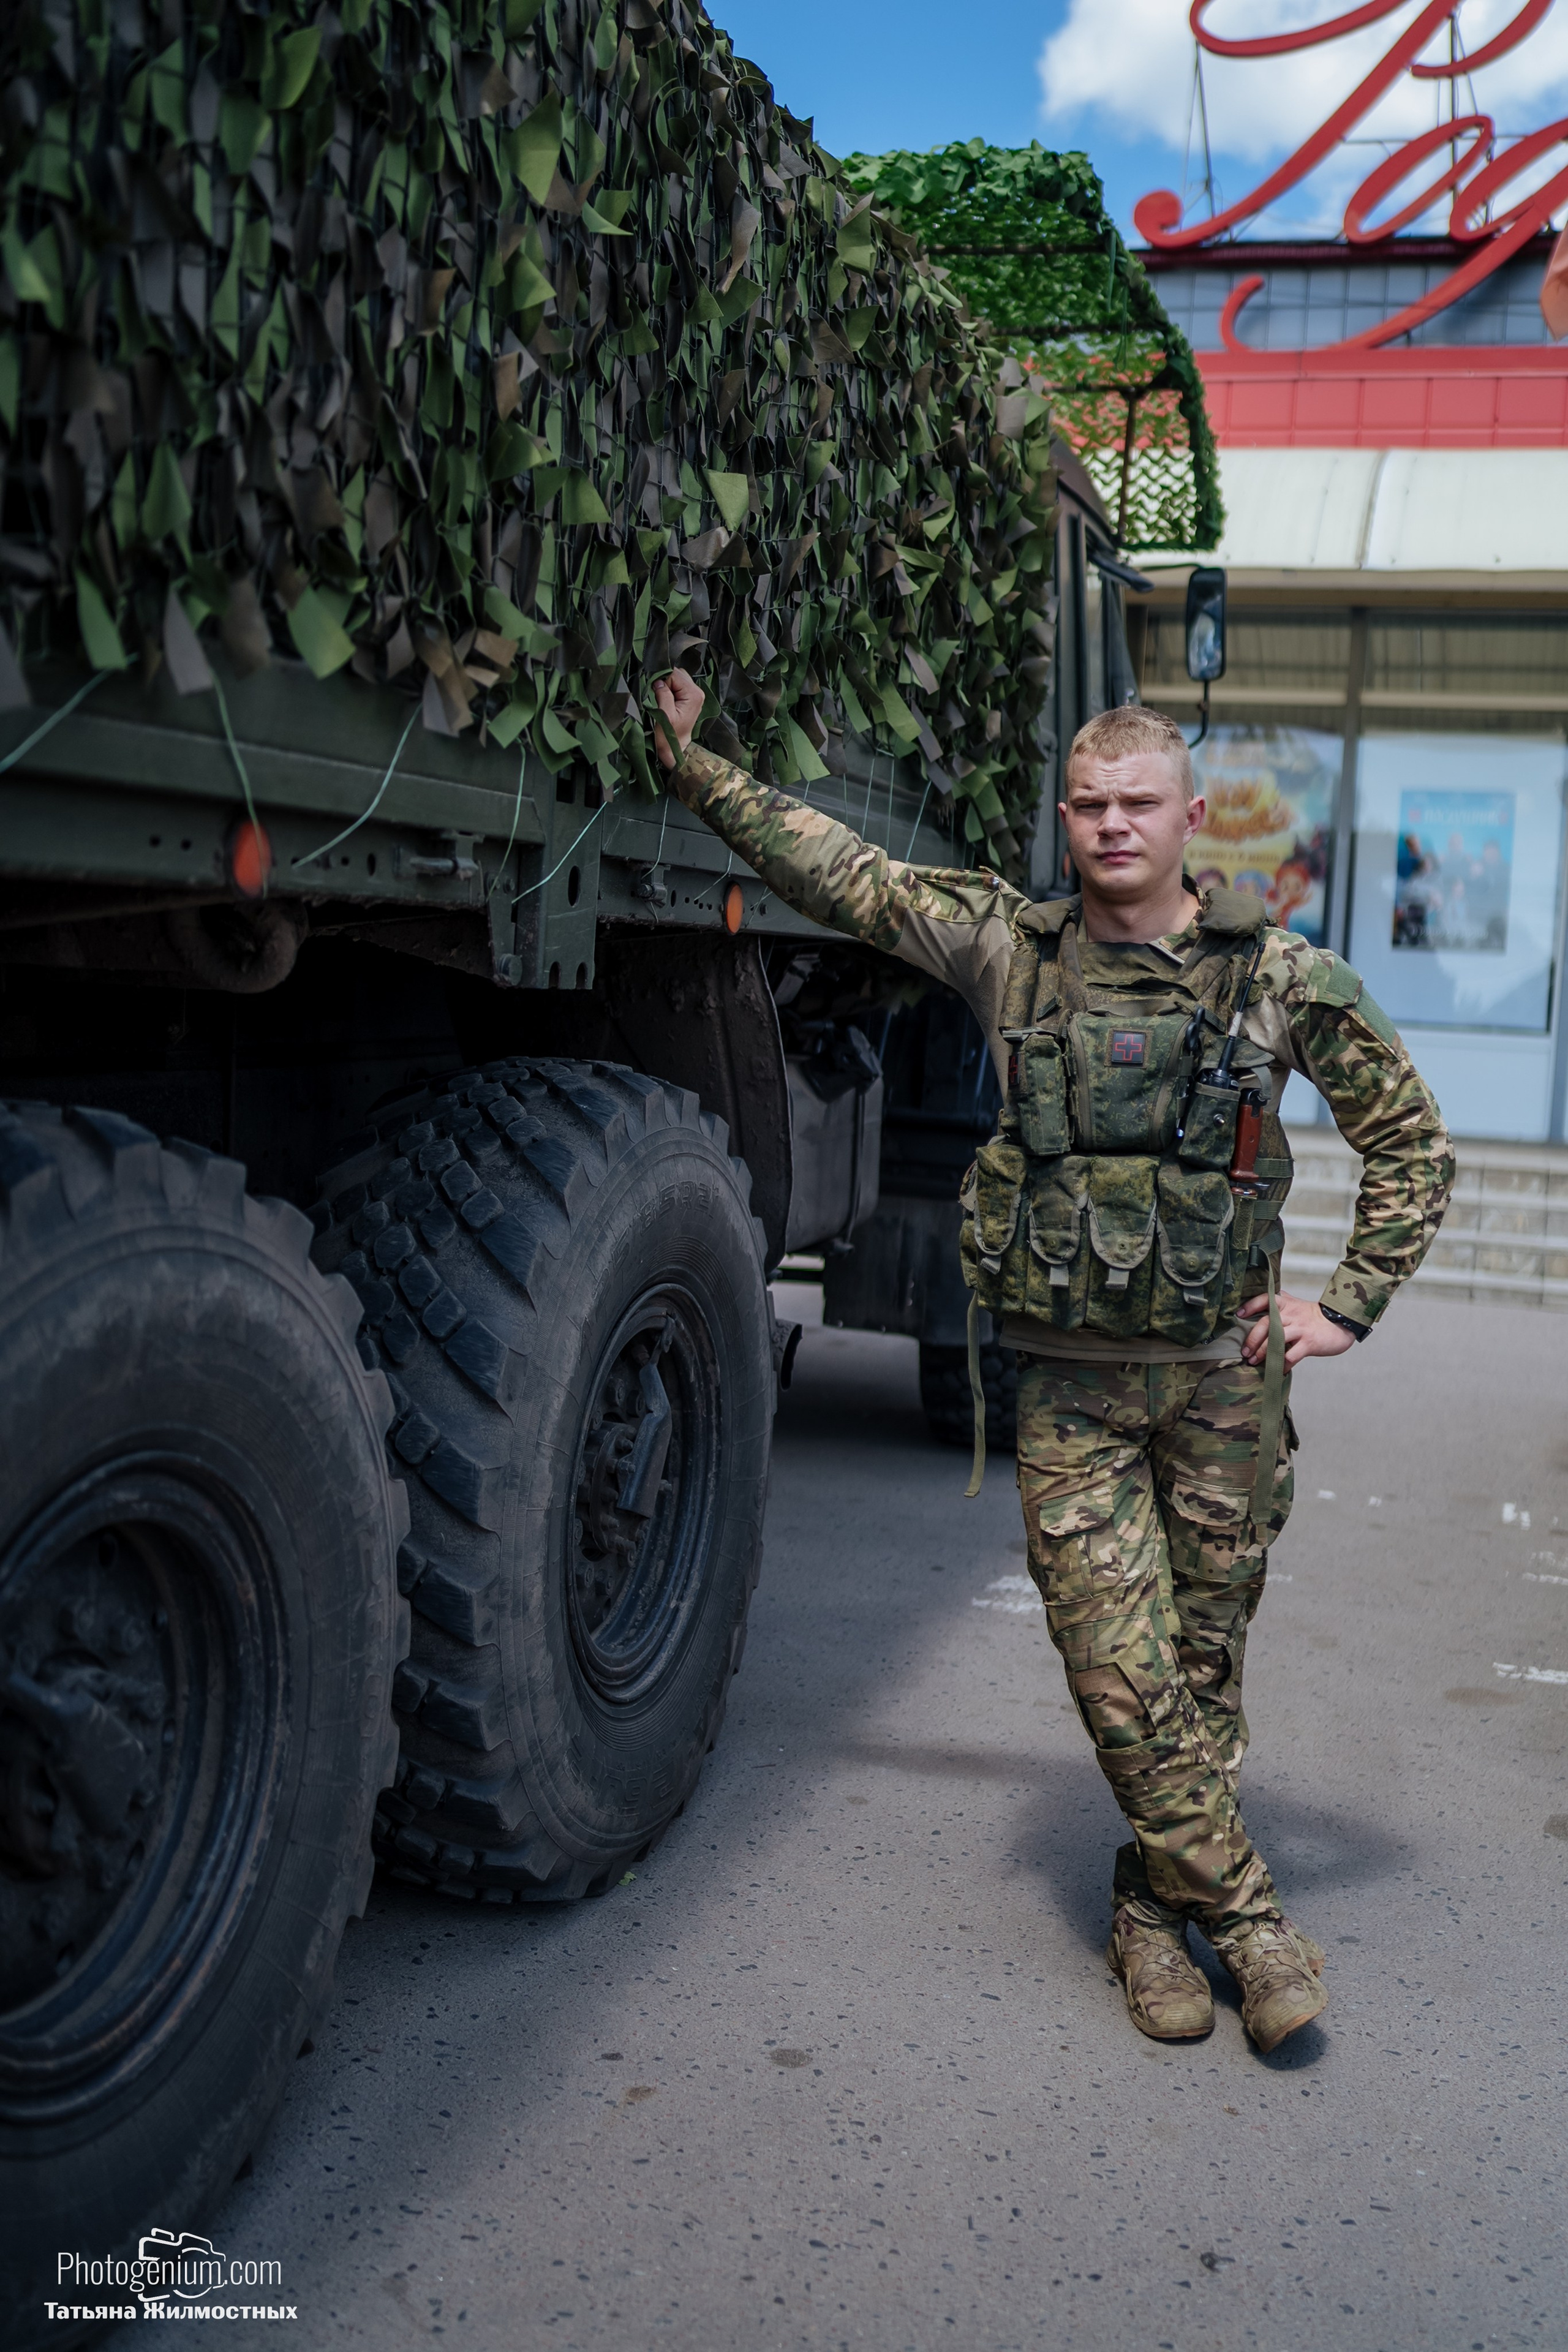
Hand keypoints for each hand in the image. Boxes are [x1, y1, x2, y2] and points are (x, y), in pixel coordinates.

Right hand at [652, 667, 704, 768]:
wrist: (673, 749)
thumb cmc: (668, 736)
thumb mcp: (664, 715)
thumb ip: (663, 694)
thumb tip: (658, 681)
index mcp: (694, 695)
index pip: (674, 674)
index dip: (662, 681)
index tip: (657, 693)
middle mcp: (697, 692)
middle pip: (677, 674)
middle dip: (665, 682)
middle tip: (659, 697)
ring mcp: (694, 695)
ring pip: (676, 678)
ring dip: (666, 685)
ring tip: (663, 700)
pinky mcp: (689, 698)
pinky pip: (677, 685)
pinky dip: (669, 689)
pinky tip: (666, 700)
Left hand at [1239, 1287, 1358, 1369]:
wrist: (1341, 1324)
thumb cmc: (1314, 1316)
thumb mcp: (1297, 1304)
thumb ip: (1282, 1302)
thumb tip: (1264, 1301)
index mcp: (1287, 1304)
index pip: (1265, 1299)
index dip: (1250, 1306)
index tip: (1238, 1315)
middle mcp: (1291, 1314)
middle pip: (1266, 1323)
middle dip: (1252, 1339)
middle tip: (1245, 1351)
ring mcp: (1300, 1329)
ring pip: (1275, 1340)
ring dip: (1262, 1353)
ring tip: (1253, 1361)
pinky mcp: (1308, 1343)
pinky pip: (1291, 1356)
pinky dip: (1281, 1365)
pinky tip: (1277, 1370)